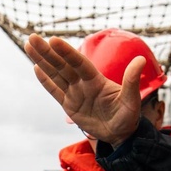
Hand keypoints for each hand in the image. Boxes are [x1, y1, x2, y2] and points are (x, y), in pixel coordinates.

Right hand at [25, 34, 142, 146]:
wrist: (120, 133)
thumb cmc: (128, 116)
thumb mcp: (131, 101)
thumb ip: (132, 81)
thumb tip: (141, 60)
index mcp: (96, 80)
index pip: (78, 64)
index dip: (66, 53)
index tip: (53, 40)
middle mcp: (83, 83)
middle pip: (62, 65)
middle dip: (47, 52)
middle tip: (32, 37)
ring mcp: (74, 93)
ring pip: (55, 74)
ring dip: (42, 61)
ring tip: (29, 45)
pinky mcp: (69, 105)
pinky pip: (55, 91)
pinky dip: (46, 81)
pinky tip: (36, 67)